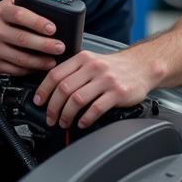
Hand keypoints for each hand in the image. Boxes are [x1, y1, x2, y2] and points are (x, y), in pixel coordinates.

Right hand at [0, 0, 64, 74]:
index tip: (52, 28)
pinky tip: (38, 67)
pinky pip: (14, 70)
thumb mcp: (4, 5)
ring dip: (40, 61)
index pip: (20, 15)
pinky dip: (29, 70)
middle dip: (45, 45)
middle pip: (22, 39)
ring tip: (52, 60)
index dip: (38, 22)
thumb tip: (49, 8)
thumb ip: (23, 4)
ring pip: (20, 58)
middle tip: (59, 47)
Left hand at [33, 48, 152, 128]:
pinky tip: (82, 123)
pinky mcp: (118, 93)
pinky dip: (85, 119)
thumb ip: (73, 71)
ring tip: (65, 122)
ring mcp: (106, 80)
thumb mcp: (91, 61)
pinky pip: (96, 108)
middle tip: (51, 118)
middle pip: (64, 89)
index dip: (43, 90)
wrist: (142, 66)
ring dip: (67, 115)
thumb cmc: (114, 67)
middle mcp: (93, 67)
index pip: (55, 74)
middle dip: (53, 107)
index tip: (39, 102)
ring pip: (77, 99)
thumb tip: (51, 90)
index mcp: (83, 58)